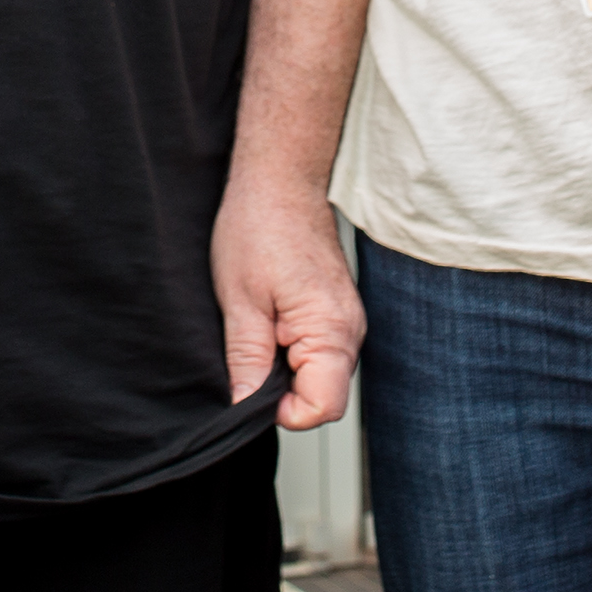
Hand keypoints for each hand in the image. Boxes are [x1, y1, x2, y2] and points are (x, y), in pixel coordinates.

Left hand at [211, 169, 363, 430]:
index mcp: (332, 331)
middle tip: (248, 350)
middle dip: (282, 389)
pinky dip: (292, 348)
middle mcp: (350, 331)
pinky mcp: (337, 311)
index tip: (250, 386)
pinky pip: (318, 351)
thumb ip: (248, 361)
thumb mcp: (240, 300)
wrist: (280, 180)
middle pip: (322, 396)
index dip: (281, 411)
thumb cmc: (259, 227)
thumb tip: (245, 407)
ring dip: (285, 367)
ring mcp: (347, 321)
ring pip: (319, 374)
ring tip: (258, 327)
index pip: (322, 409)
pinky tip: (269, 319)